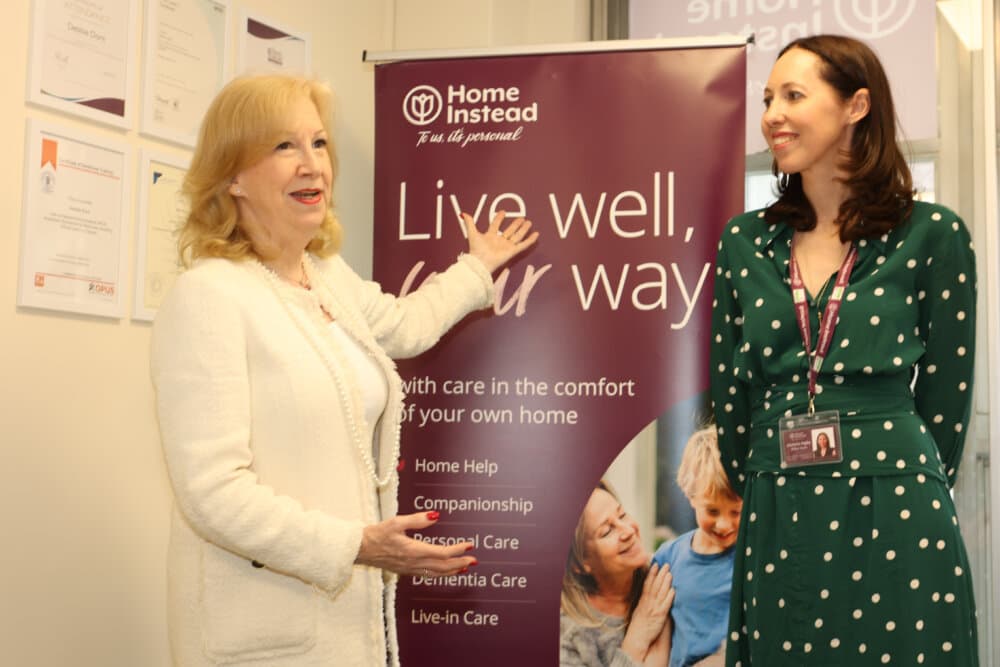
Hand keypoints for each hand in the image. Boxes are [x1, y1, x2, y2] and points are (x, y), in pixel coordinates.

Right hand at [355, 511, 475, 575]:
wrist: (360, 548)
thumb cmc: (376, 534)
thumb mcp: (396, 522)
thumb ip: (417, 519)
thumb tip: (436, 515)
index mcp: (413, 550)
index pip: (441, 553)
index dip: (457, 550)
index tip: (469, 545)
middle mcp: (413, 563)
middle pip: (442, 566)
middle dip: (460, 563)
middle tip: (474, 560)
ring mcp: (410, 569)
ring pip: (436, 573)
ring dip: (452, 570)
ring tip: (465, 567)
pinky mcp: (406, 571)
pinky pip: (428, 575)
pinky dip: (440, 573)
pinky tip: (445, 570)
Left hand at [463, 210, 538, 272]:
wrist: (481, 262)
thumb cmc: (476, 250)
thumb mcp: (472, 234)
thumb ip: (469, 223)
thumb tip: (463, 213)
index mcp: (490, 236)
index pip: (496, 225)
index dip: (499, 218)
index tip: (503, 212)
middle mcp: (499, 241)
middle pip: (510, 230)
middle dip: (515, 224)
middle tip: (521, 217)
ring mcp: (506, 246)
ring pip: (517, 236)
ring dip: (523, 229)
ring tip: (528, 222)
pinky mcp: (512, 251)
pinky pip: (523, 245)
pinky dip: (530, 240)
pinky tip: (535, 234)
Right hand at [622, 563, 674, 661]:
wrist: (637, 639)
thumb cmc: (638, 627)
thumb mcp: (638, 611)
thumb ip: (644, 602)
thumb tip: (649, 595)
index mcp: (642, 601)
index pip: (647, 584)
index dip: (651, 574)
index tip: (655, 564)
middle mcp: (648, 603)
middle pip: (654, 585)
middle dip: (660, 574)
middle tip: (666, 564)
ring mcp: (653, 609)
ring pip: (660, 592)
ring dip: (665, 582)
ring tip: (670, 573)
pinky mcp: (659, 616)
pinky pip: (665, 605)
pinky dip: (669, 597)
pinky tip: (673, 590)